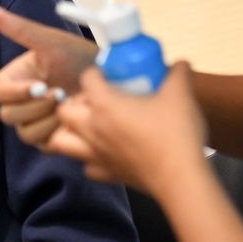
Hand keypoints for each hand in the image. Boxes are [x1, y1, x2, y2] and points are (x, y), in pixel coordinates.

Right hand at [0, 5, 97, 147]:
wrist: (115, 82)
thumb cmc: (82, 58)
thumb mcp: (53, 42)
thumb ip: (21, 29)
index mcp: (16, 79)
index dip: (11, 92)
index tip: (38, 85)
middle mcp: (21, 103)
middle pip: (7, 114)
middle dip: (35, 105)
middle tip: (61, 93)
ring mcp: (34, 123)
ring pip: (24, 132)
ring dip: (47, 118)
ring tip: (70, 105)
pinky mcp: (50, 140)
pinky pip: (41, 144)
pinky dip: (57, 131)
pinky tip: (75, 118)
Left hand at [47, 62, 208, 195]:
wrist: (180, 178)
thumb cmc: (176, 133)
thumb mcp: (181, 94)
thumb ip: (178, 73)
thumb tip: (181, 63)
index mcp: (105, 105)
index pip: (87, 79)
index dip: (96, 73)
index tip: (109, 74)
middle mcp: (92, 129)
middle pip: (63, 111)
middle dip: (75, 103)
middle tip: (96, 101)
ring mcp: (95, 155)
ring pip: (61, 142)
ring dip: (70, 131)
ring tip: (88, 127)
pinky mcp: (106, 175)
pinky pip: (86, 166)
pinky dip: (90, 158)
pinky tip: (105, 152)